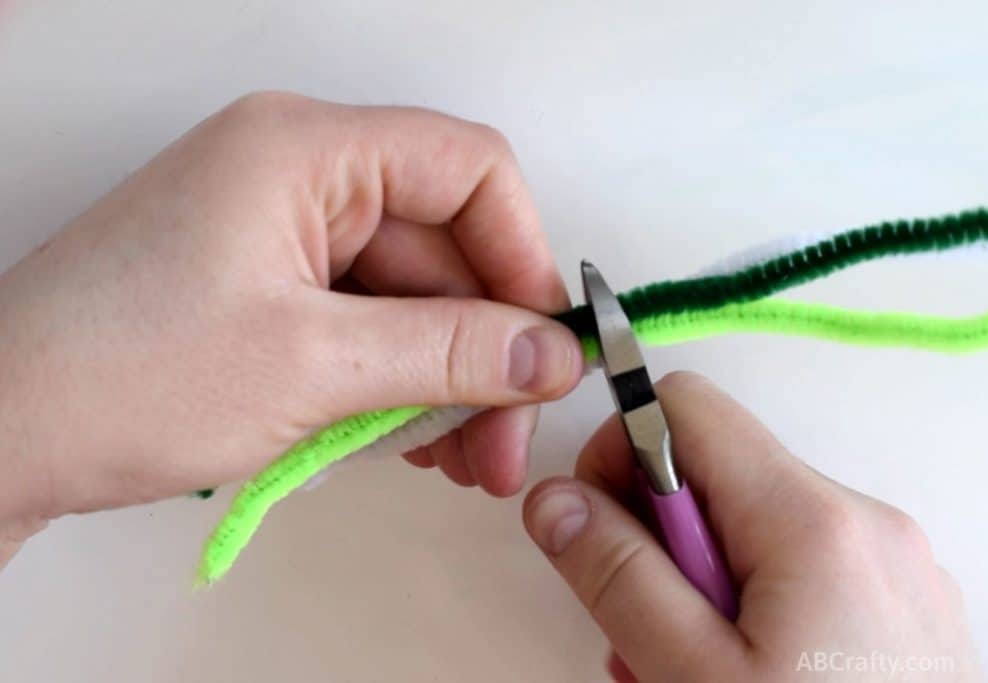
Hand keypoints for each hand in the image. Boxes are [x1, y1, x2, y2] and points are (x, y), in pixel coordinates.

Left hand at [0, 92, 583, 546]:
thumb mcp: (314, 365)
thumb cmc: (123, 377)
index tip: (542, 347)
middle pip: (444, 246)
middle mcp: (299, 175)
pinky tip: (407, 440)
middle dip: (483, 349)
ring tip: (458, 461)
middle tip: (501, 443)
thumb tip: (548, 353)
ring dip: (444, 377)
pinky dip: (395, 380)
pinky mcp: (266, 287)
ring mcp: (280, 233)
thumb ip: (450, 351)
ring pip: (408, 295)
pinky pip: (364, 322)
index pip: (469, 169)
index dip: (522, 255)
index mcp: (308, 150)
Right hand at [523, 372, 978, 681]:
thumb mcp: (696, 675)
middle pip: (716, 475)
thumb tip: (554, 499)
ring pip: (749, 530)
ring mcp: (888, 564)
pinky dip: (748, 606)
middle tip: (642, 627)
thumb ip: (618, 577)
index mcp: (814, 521)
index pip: (685, 407)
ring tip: (685, 669)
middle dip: (656, 541)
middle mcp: (863, 522)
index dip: (620, 451)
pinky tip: (738, 672)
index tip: (596, 525)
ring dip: (696, 584)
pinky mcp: (896, 603)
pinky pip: (796, 571)